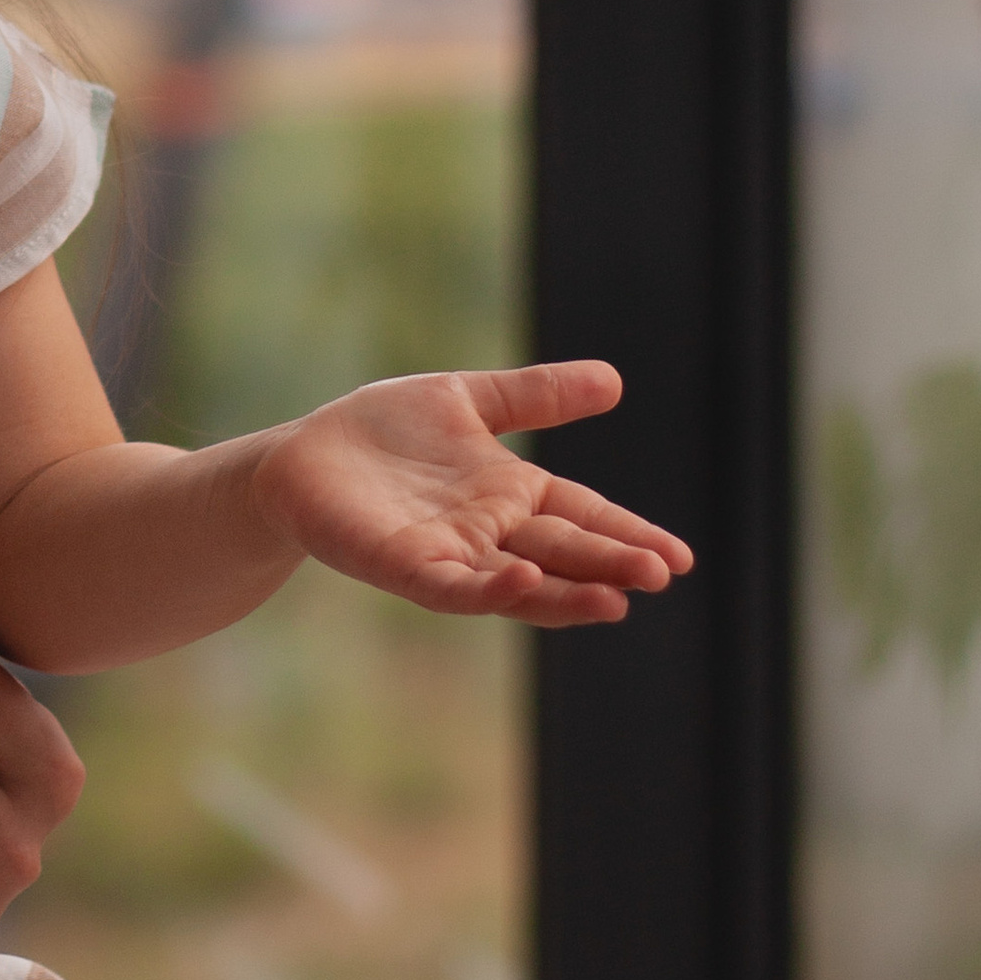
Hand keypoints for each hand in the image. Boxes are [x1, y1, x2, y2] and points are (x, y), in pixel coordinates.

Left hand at [263, 361, 691, 626]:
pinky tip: (522, 579)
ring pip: (517, 583)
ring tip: (614, 600)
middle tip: (660, 576)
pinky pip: (452, 585)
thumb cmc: (382, 433)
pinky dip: (488, 587)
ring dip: (565, 593)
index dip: (628, 535)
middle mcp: (488, 533)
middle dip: (610, 565)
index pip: (583, 515)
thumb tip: (614, 380)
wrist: (300, 459)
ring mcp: (448, 554)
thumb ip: (535, 395)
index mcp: (511, 495)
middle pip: (561, 552)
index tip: (680, 559)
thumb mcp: (467, 400)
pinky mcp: (403, 565)